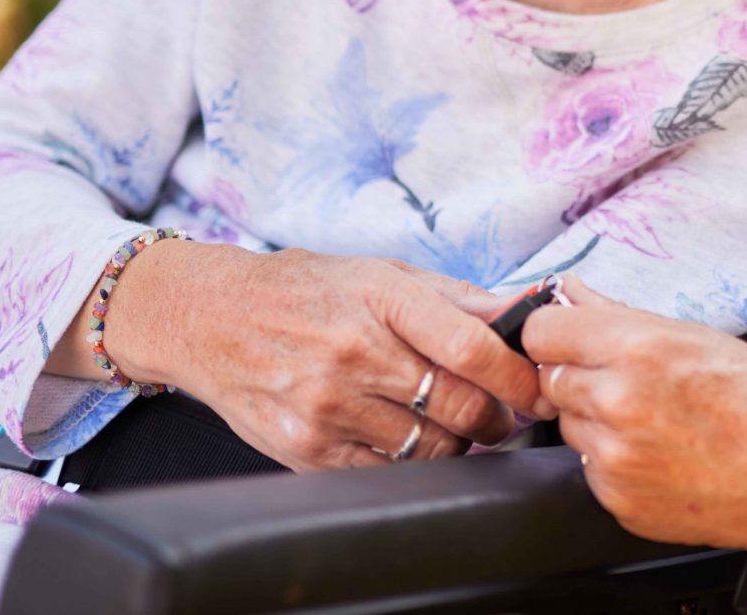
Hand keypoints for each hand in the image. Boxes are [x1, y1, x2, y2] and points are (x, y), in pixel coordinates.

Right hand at [97, 242, 550, 470]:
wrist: (210, 318)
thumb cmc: (305, 291)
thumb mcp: (380, 274)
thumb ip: (455, 297)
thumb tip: (523, 309)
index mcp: (382, 300)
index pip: (471, 347)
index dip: (517, 375)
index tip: (535, 387)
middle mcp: (354, 353)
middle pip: (459, 405)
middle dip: (496, 415)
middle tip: (502, 412)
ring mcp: (327, 406)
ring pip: (429, 448)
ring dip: (455, 442)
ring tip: (452, 424)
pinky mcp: (306, 450)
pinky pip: (385, 472)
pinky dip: (409, 462)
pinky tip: (406, 437)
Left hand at [522, 280, 746, 586]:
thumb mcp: (698, 337)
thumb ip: (619, 315)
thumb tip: (567, 291)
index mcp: (639, 350)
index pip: (542, 331)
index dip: (558, 331)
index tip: (574, 336)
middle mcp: (618, 404)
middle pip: (551, 377)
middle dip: (580, 373)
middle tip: (629, 379)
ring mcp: (615, 459)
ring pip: (569, 424)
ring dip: (595, 417)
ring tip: (655, 419)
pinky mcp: (618, 501)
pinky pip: (590, 467)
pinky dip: (613, 458)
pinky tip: (661, 453)